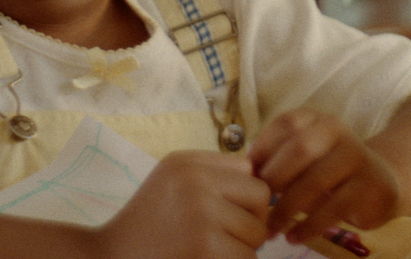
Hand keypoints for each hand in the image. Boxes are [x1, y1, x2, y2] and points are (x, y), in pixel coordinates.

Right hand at [98, 150, 269, 258]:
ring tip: (209, 250)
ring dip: (242, 248)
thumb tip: (265, 184)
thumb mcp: (172, 182)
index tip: (228, 213)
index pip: (248, 170)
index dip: (244, 196)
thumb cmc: (145, 226)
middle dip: (251, 221)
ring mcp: (202, 212)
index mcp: (188, 162)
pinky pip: (247, 257)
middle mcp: (196, 179)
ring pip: (257, 232)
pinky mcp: (206, 246)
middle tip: (225, 236)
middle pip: (261, 197)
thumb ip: (213, 175)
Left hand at [249, 108, 400, 243]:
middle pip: (300, 148)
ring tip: (271, 229)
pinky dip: (308, 226)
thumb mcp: (304, 159)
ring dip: (287, 209)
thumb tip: (242, 175)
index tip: (248, 176)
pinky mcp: (369, 186)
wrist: (380, 182)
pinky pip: (333, 208)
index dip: (263, 147)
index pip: (286, 123)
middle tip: (257, 205)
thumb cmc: (329, 171)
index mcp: (318, 119)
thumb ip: (277, 160)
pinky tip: (294, 237)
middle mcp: (339, 131)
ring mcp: (356, 157)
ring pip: (316, 181)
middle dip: (274, 179)